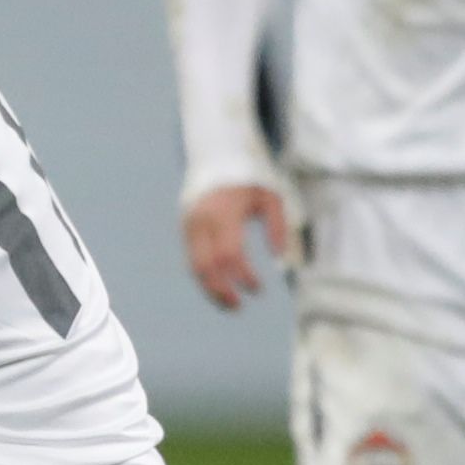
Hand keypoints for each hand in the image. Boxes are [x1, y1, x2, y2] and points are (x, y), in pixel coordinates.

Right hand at [182, 183, 288, 308]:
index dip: (243, 276)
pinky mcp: (184, 229)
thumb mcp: (271, 197)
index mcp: (223, 213)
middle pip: (205, 266)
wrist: (215, 158)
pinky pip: (191, 259)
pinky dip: (205, 277)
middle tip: (238, 306)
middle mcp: (201, 221)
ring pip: (194, 266)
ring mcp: (188, 225)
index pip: (230, 254)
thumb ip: (277, 226)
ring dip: (209, 289)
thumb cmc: (248, 180)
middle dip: (221, 290)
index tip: (258, 289)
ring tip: (228, 304)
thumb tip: (279, 258)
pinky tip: (219, 287)